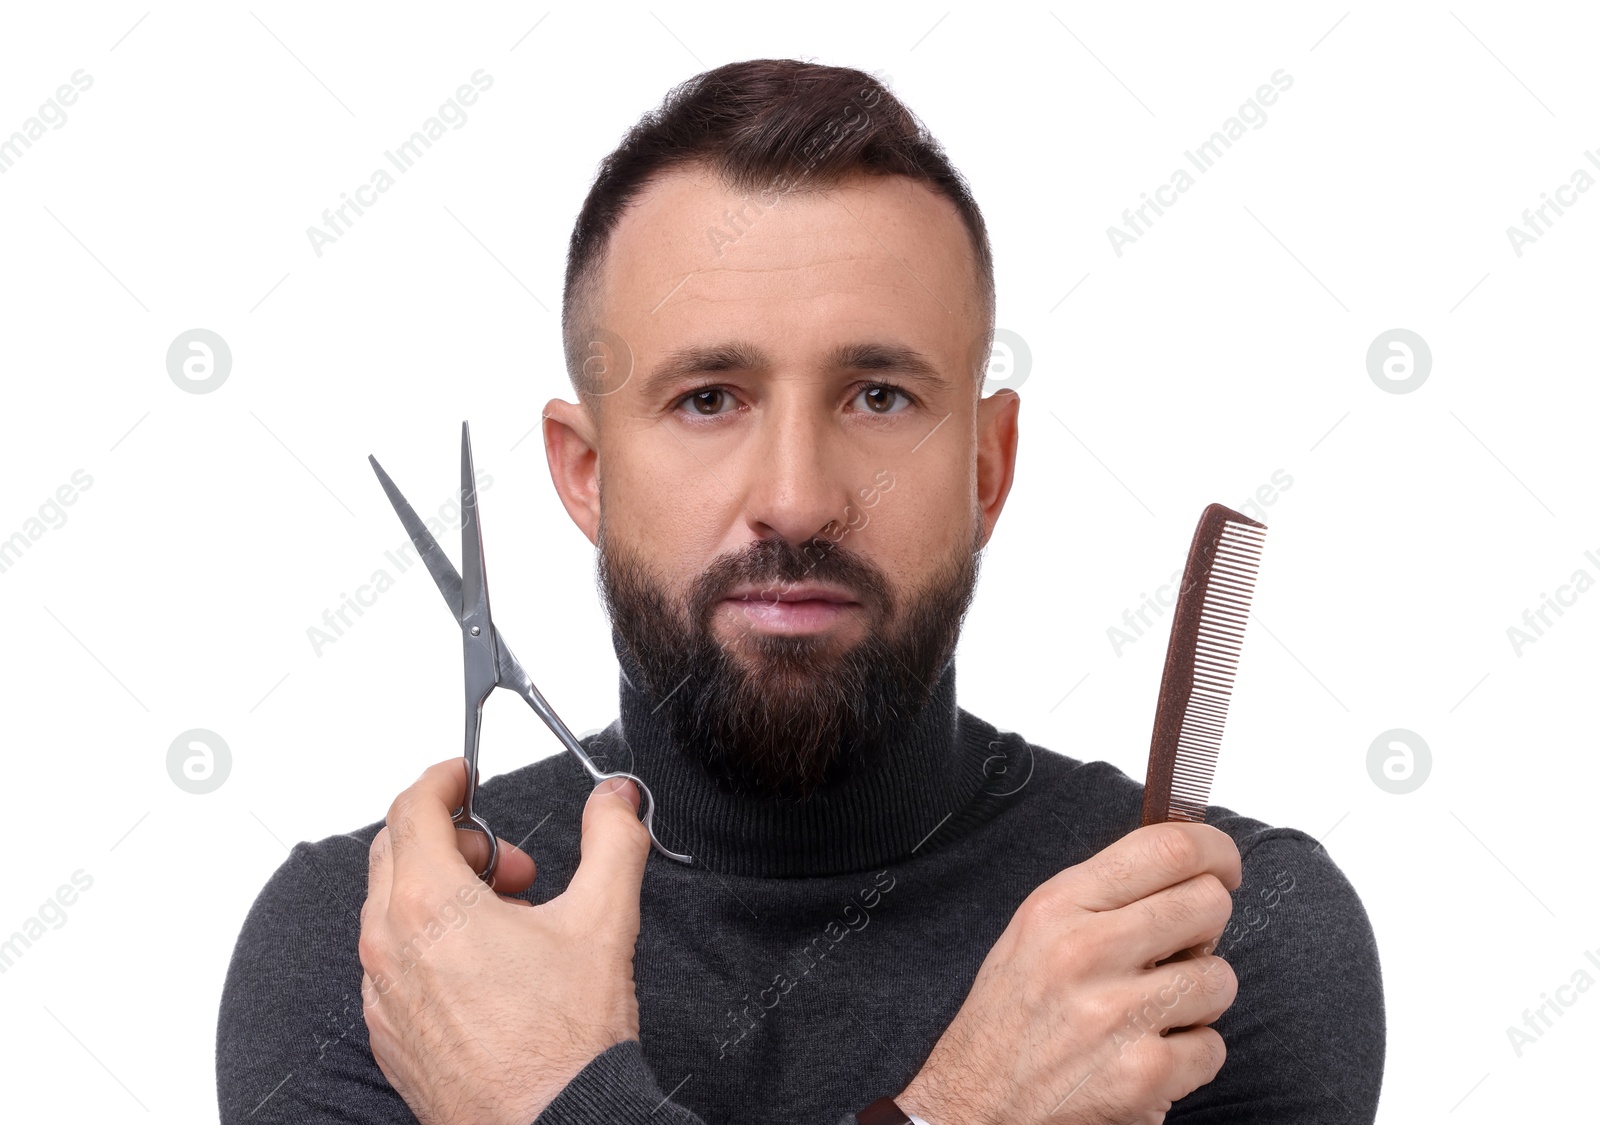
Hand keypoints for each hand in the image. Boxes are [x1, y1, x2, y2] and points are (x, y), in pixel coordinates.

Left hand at [358, 758, 651, 1124]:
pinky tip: (487, 970)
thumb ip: (613, 840)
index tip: (462, 776)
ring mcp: (383, 996)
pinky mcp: (390, 1036)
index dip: (441, 779)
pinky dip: (431, 946)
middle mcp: (390, 947)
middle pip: (396, 854)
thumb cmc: (564, 1042)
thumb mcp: (604, 919)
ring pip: (393, 912)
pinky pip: (394, 965)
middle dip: (457, 841)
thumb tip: (616, 800)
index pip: (410, 809)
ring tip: (510, 923)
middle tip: (513, 867)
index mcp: (429, 905)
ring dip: (445, 895)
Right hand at [897, 823, 1241, 1124]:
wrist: (976, 1102)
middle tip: (1178, 949)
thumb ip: (1105, 892)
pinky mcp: (1142, 1074)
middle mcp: (1086, 950)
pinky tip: (1147, 1053)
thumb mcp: (1038, 928)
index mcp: (1060, 904)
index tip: (1223, 867)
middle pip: (1208, 904)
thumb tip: (1186, 863)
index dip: (1216, 850)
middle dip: (1205, 928)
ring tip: (1152, 1010)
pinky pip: (1213, 1047)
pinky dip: (1190, 1056)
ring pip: (1220, 978)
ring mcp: (1116, 1013)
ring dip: (1198, 998)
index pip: (1169, 848)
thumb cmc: (1013, 1014)